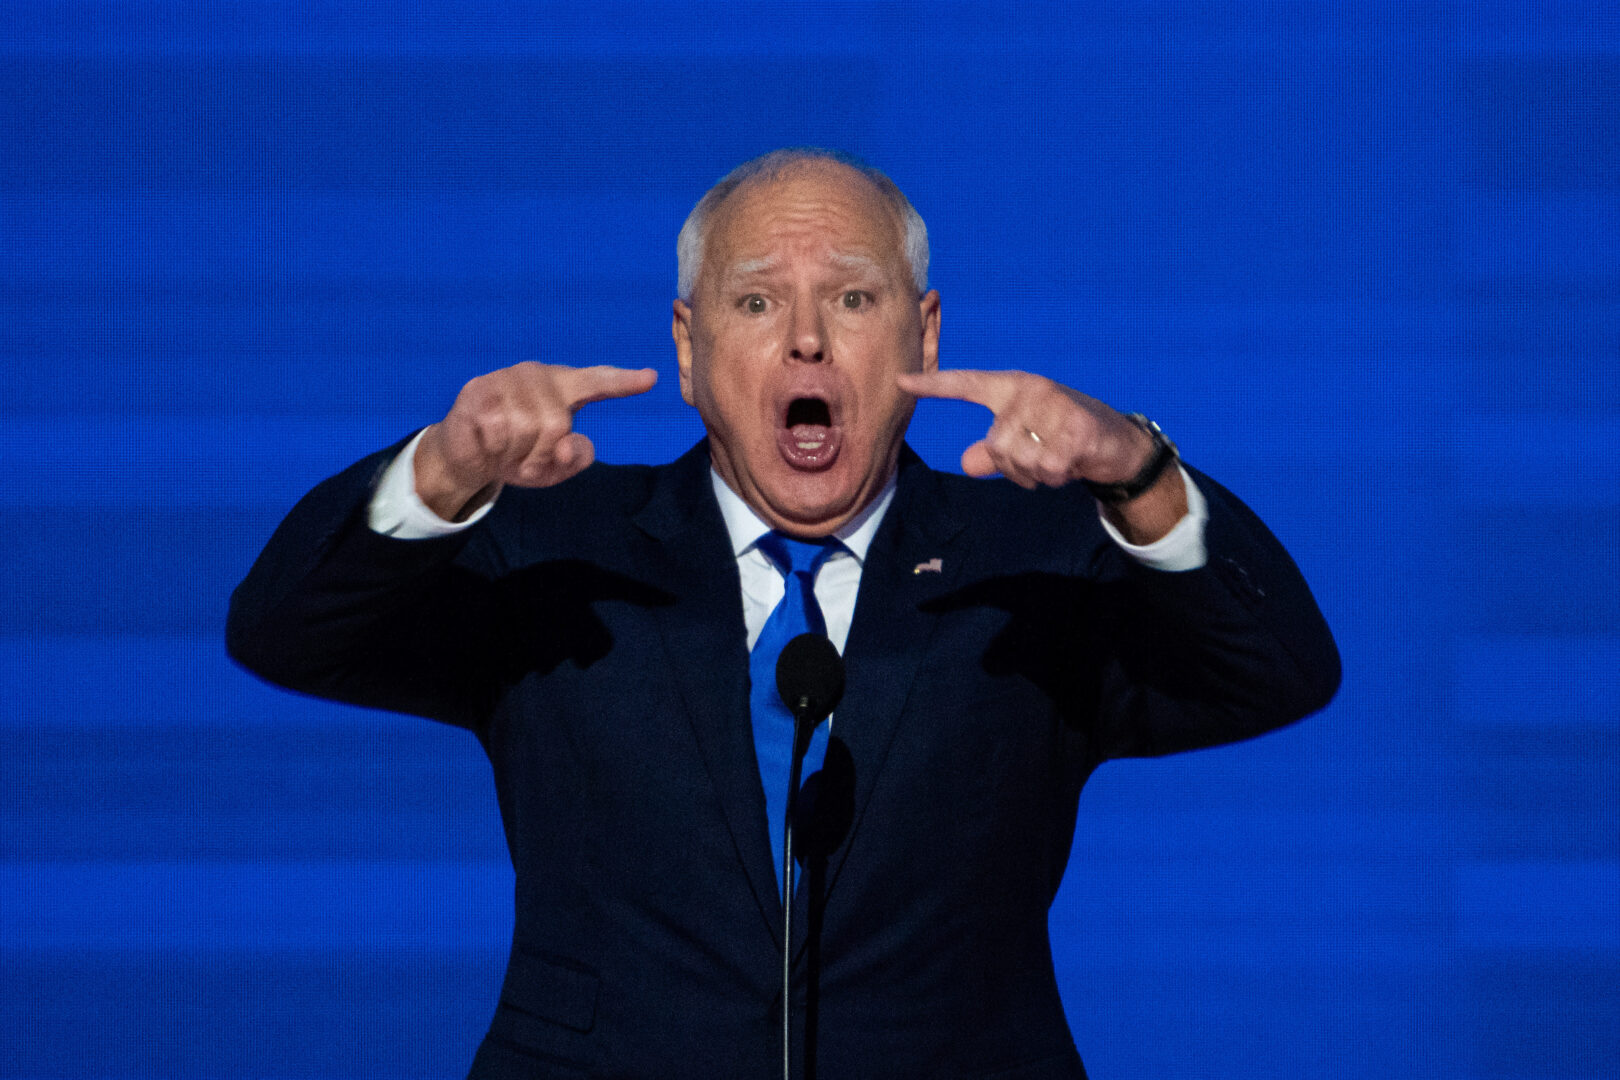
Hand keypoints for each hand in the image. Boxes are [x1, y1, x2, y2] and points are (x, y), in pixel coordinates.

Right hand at [415, 361, 657, 520]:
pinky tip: (488, 442)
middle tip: (524, 456)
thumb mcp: (554, 467)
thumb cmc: (518, 454)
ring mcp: (506, 379)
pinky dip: (494, 448)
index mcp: (563, 387)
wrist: (467, 456)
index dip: (623, 382)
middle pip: (557, 423)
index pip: (597, 382)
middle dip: (540, 454)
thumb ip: (575, 458)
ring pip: (526, 428)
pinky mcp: (478, 391)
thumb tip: (568, 445)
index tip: (651, 378)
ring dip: (516, 454)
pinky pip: (498, 431)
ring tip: (506, 449)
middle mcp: (537, 375)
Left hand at [896, 369, 1153, 488]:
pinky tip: (1072, 462)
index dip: (934, 385)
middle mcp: (1029, 391)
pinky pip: (1046, 469)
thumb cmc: (1063, 437)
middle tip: (1043, 455)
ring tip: (1058, 456)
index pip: (967, 384)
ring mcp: (1053, 407)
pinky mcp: (1074, 429)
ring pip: (1020, 461)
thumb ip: (993, 451)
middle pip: (996, 447)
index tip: (901, 381)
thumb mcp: (1025, 440)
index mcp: (1013, 388)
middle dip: (1017, 466)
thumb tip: (967, 462)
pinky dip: (1056, 476)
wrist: (1115, 442)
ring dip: (1038, 473)